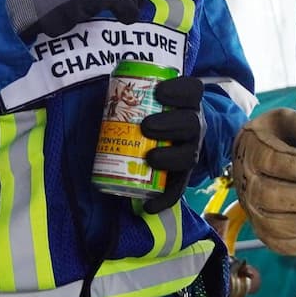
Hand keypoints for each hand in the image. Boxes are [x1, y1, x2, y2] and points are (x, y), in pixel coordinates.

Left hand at [138, 76, 205, 213]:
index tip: (158, 91)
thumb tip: (101, 91)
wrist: (165, 138)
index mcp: (186, 103)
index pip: (192, 90)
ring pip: (189, 155)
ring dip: (170, 156)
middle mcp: (194, 126)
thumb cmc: (146, 114)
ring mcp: (190, 151)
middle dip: (170, 124)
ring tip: (150, 158)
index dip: (179, 90)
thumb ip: (126, 94)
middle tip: (146, 126)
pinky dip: (165, 199)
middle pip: (191, 123)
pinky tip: (149, 206)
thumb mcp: (141, 100)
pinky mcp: (182, 175)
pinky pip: (178, 189)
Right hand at [230, 109, 295, 256]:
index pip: (275, 163)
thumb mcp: (291, 120)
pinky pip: (284, 246)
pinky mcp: (264, 233)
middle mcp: (247, 186)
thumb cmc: (280, 137)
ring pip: (279, 227)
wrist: (259, 156)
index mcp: (253, 153)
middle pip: (274, 198)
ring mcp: (253, 213)